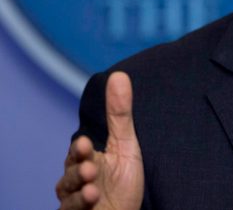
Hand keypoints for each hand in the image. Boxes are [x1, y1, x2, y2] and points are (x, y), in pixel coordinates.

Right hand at [56, 71, 143, 209]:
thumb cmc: (123, 181)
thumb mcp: (126, 146)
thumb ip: (119, 114)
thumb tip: (118, 74)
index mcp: (86, 159)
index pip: (79, 151)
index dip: (80, 149)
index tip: (85, 143)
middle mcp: (77, 179)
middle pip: (71, 172)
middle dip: (78, 170)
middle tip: (90, 169)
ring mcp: (75, 199)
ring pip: (68, 193)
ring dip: (79, 189)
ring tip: (92, 189)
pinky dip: (79, 206)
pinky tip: (91, 200)